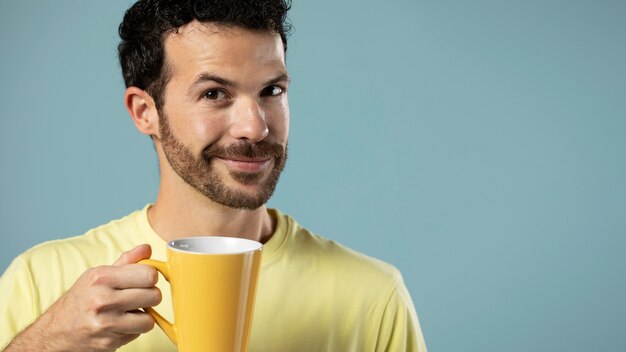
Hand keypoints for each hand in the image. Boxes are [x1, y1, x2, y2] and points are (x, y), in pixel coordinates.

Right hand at [3, 245, 161, 351]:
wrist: (55, 332)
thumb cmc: (80, 300)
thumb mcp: (97, 275)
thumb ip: (126, 261)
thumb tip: (147, 248)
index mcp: (100, 277)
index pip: (149, 274)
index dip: (151, 277)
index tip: (144, 280)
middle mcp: (102, 299)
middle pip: (154, 296)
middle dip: (149, 297)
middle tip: (137, 298)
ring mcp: (105, 323)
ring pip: (149, 319)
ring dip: (142, 317)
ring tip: (127, 312)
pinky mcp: (109, 342)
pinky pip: (137, 333)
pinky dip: (132, 330)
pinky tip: (118, 325)